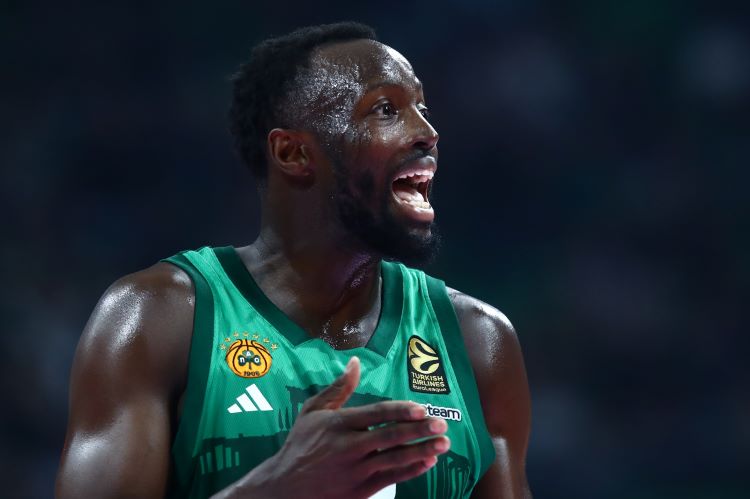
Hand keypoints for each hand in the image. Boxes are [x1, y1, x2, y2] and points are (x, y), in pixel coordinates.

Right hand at [229, 356, 449, 498]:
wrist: (284, 488)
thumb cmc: (300, 445)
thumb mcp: (312, 412)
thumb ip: (338, 388)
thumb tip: (355, 362)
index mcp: (339, 424)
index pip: (377, 414)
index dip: (402, 411)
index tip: (422, 409)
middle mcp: (349, 446)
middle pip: (391, 437)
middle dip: (419, 430)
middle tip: (441, 424)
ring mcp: (356, 471)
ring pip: (395, 459)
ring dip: (422, 450)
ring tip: (444, 443)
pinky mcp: (360, 491)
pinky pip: (391, 479)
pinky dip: (411, 470)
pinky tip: (427, 462)